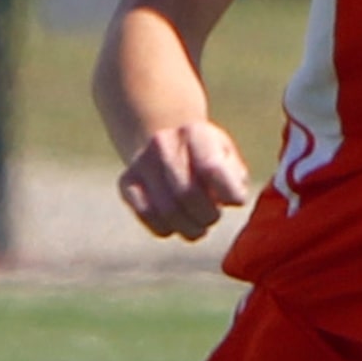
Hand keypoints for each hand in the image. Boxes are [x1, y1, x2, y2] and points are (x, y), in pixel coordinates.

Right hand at [117, 121, 251, 240]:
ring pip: (167, 210)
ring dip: (189, 228)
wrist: (170, 146)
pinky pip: (146, 215)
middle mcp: (163, 142)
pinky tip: (176, 226)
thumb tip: (232, 200)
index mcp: (195, 132)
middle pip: (187, 193)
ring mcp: (141, 161)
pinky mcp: (126, 182)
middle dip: (208, 216)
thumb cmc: (209, 159)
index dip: (228, 193)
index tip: (235, 202)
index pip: (211, 168)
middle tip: (213, 218)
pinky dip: (166, 228)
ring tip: (200, 227)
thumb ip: (235, 179)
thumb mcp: (228, 159)